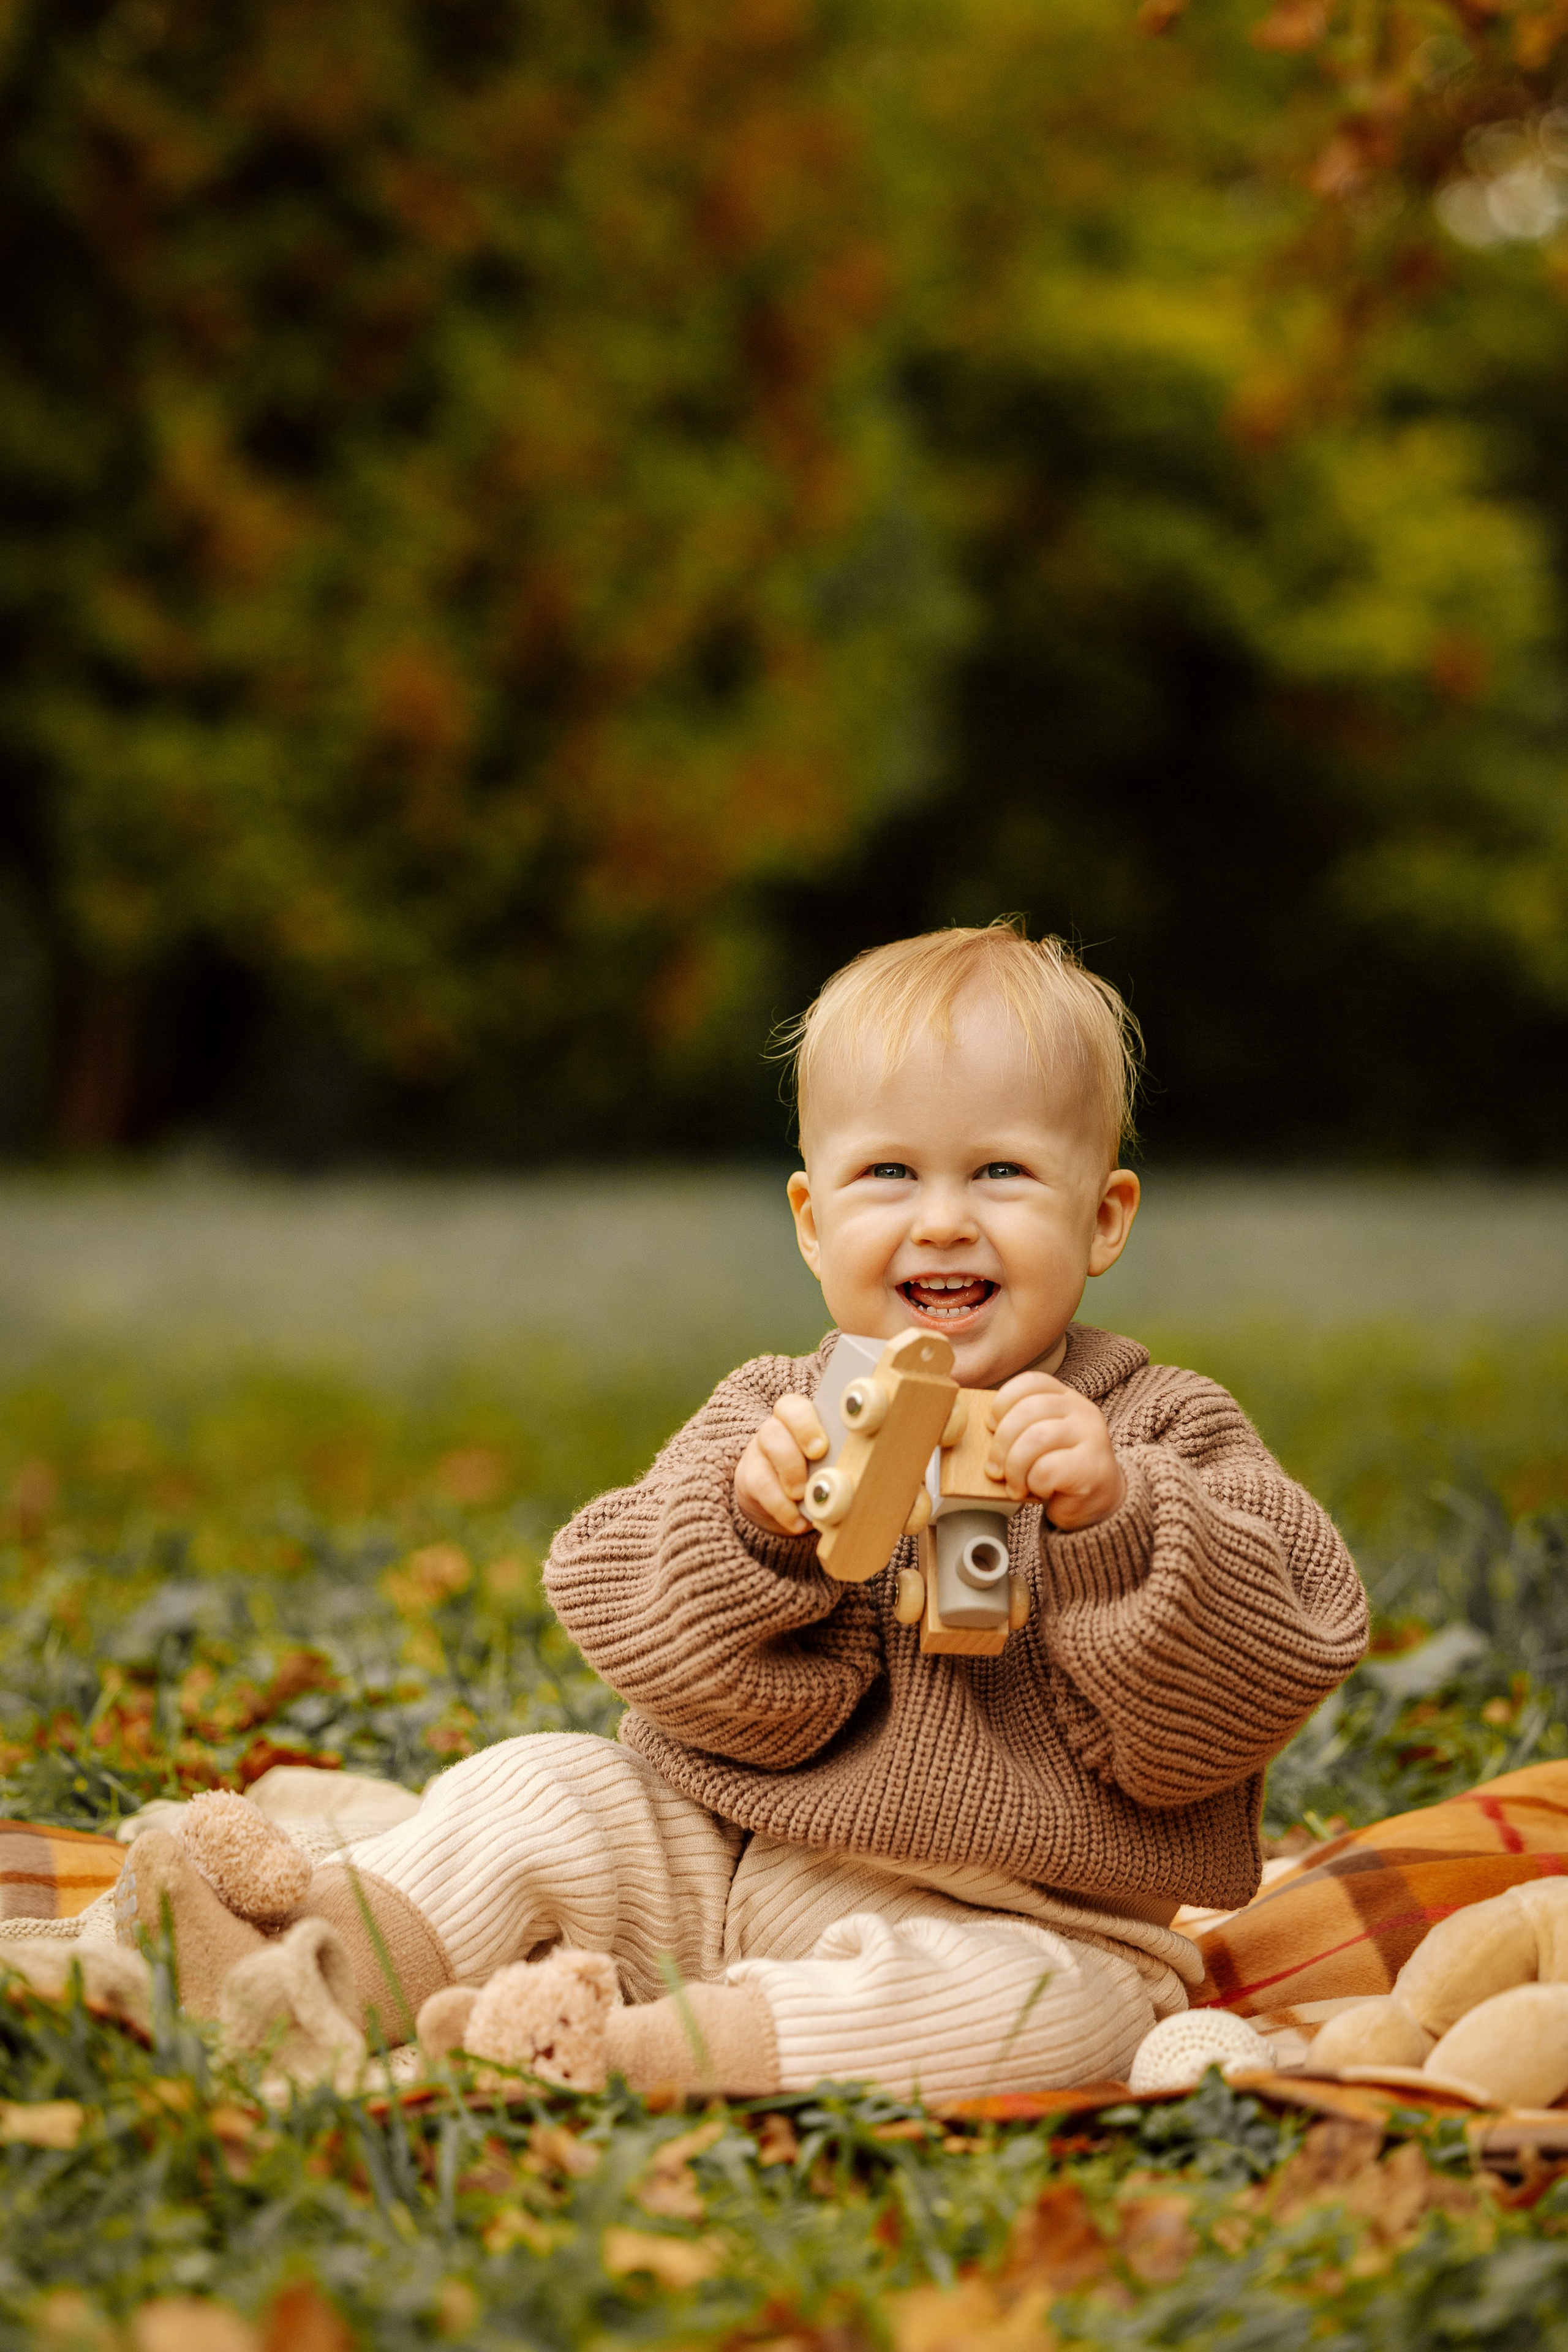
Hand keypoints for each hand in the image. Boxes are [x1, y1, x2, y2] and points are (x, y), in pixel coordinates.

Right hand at [735, 1394, 829, 1535]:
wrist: (781, 1502)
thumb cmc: (817, 1476)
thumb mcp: (830, 1465)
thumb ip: (841, 1460)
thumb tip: (860, 1471)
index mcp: (804, 1418)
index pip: (798, 1405)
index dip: (808, 1422)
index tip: (822, 1446)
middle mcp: (779, 1426)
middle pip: (782, 1417)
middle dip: (802, 1435)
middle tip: (818, 1457)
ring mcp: (761, 1447)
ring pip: (769, 1444)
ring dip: (790, 1470)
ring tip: (803, 1494)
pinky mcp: (749, 1476)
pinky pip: (761, 1485)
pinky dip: (781, 1506)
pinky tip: (797, 1522)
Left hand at [986, 1373, 1124, 1529]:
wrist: (1099, 1503)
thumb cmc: (1059, 1471)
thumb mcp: (1039, 1439)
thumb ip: (1019, 1426)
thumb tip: (984, 1429)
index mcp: (1066, 1398)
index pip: (1029, 1382)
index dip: (1002, 1402)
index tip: (992, 1427)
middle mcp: (1082, 1411)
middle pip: (1026, 1410)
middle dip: (1000, 1444)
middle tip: (996, 1470)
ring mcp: (1091, 1437)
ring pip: (1035, 1438)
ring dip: (1015, 1467)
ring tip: (1016, 1485)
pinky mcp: (1091, 1467)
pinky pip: (1047, 1469)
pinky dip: (1033, 1483)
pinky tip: (1041, 1491)